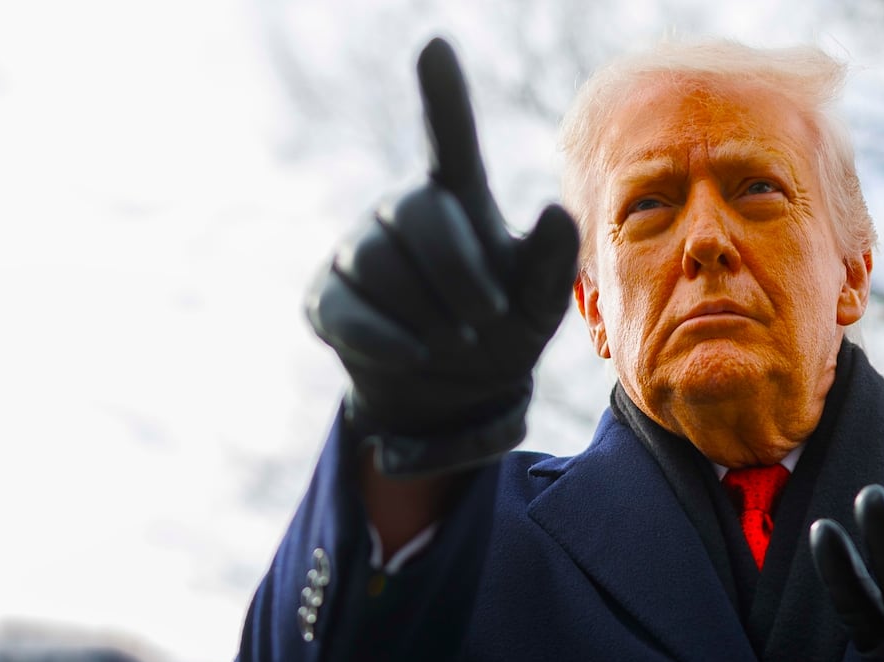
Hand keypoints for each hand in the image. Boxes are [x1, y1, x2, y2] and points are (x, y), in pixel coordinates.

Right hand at [306, 37, 578, 475]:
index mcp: (458, 199)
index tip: (436, 46)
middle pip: (419, 214)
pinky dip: (387, 338)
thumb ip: (550, 263)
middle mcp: (402, 211)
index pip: (449, 140)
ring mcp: (356, 251)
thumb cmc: (504, 329)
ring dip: (430, 313)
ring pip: (379, 265)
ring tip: (456, 340)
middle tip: (489, 318)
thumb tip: (556, 211)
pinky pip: (347, 310)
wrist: (454, 393)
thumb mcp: (538, 304)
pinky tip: (416, 354)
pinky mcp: (327, 297)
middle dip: (460, 272)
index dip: (443, 97)